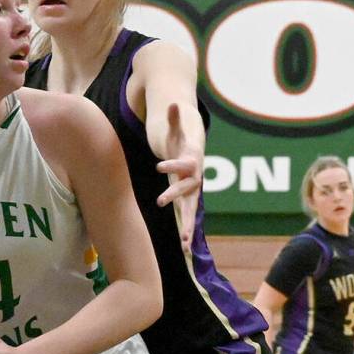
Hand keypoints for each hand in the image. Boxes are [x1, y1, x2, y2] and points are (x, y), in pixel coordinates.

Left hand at [155, 103, 202, 250]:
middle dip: (175, 197)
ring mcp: (191, 191)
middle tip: (160, 202)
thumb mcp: (176, 127)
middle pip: (187, 190)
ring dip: (187, 227)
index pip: (183, 164)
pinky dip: (186, 233)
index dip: (173, 165)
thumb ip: (174, 118)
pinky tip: (184, 250)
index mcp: (191, 161)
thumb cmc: (181, 137)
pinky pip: (186, 218)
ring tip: (184, 245)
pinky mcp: (186, 199)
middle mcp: (194, 178)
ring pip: (190, 211)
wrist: (193, 147)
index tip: (159, 165)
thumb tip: (173, 103)